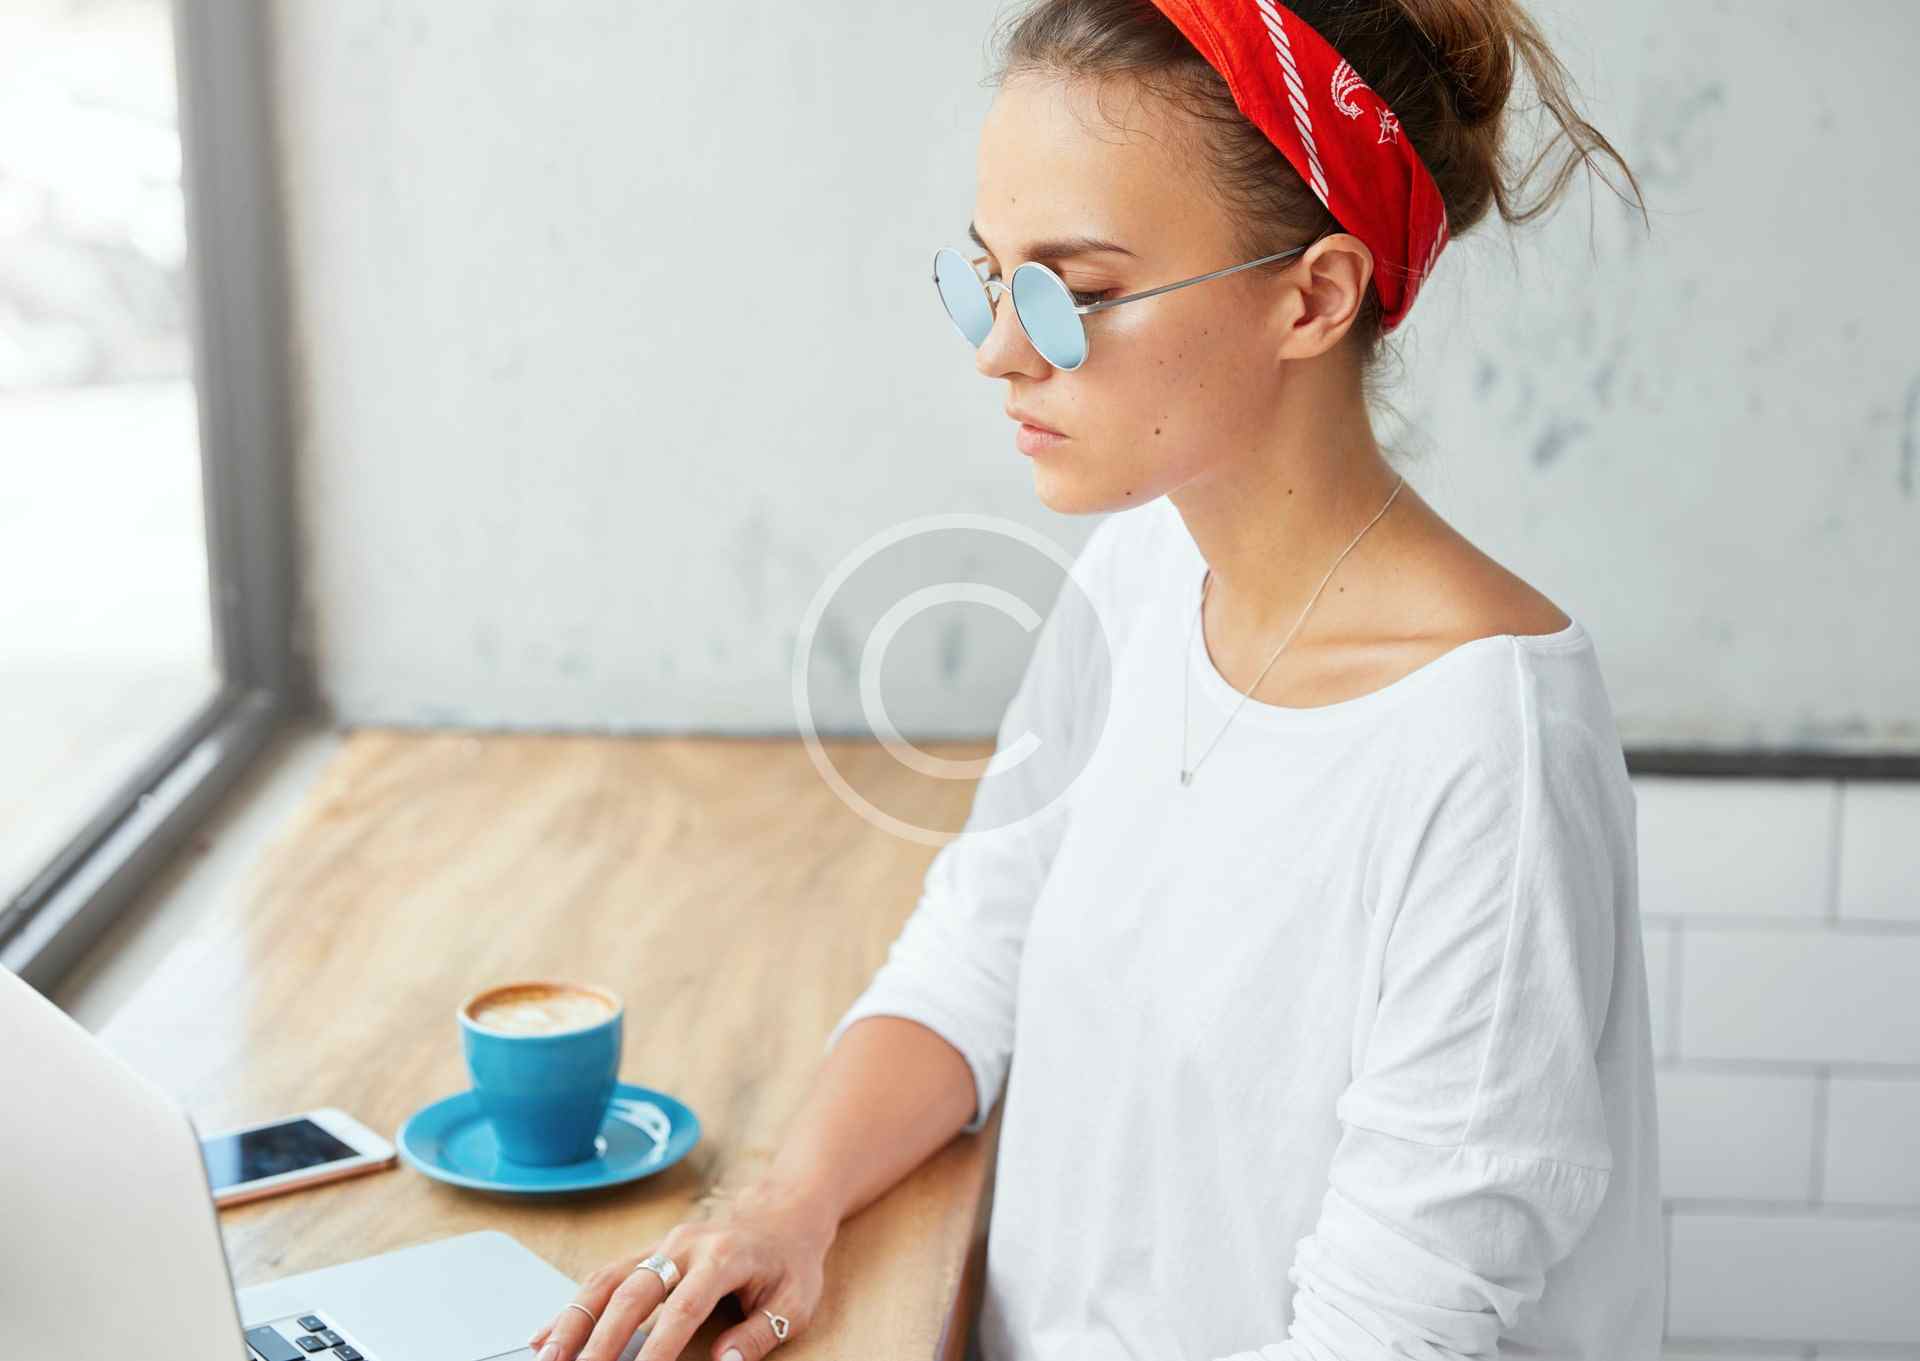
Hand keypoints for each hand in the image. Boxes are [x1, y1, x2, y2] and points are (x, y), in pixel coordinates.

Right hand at [526, 1180, 836, 1360]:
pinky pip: (604, 1276)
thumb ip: (758, 1333)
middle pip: (632, 1291)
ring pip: (607, 1279)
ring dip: (573, 1319)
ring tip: (546, 1357)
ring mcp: (662, 1245)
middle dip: (599, 1336)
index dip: (658, 1346)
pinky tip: (547, 1334)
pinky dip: (574, 1306)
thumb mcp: (795, 1300)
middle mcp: (685, 1247)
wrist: (785, 1210)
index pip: (684, 1307)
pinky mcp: (649, 1251)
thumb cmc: (791, 1260)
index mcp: (724, 1257)